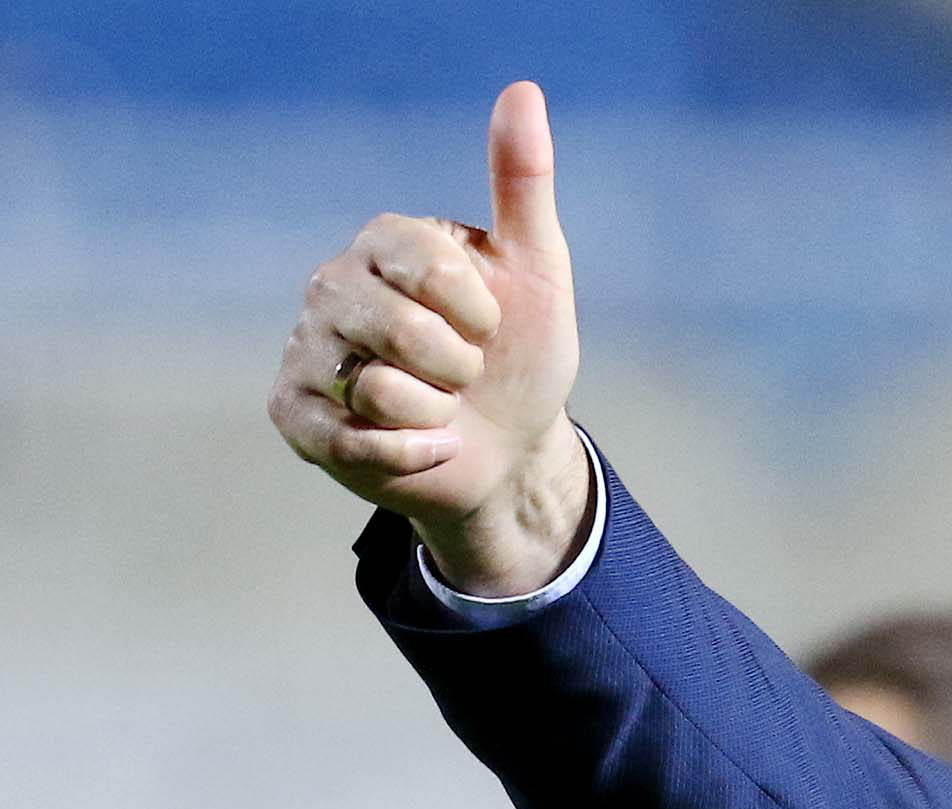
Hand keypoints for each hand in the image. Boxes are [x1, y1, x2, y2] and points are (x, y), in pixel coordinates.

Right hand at [267, 80, 586, 594]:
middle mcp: (333, 287)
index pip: (421, 263)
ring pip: (374, 389)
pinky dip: (406, 454)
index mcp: (384, 244)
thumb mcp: (537, 271)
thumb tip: (523, 90)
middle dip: (457, 367)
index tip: (491, 324)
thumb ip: (522, 184)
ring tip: (437, 407)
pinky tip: (419, 444)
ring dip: (432, 413)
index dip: (474, 311)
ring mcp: (305, 350)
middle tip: (465, 373)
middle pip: (395, 329)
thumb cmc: (520, 357)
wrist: (508, 451)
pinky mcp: (294, 413)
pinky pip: (351, 440)